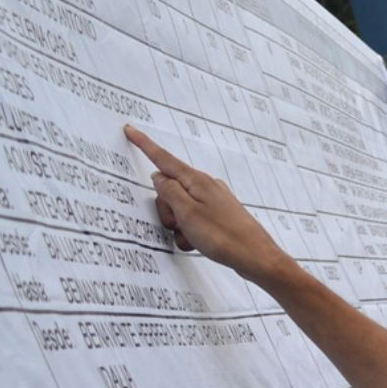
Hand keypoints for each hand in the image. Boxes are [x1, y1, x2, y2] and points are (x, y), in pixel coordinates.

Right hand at [125, 126, 288, 282]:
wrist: (256, 258)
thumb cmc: (223, 236)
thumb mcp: (187, 212)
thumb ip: (168, 192)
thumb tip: (158, 176)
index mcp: (197, 181)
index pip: (164, 159)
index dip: (145, 146)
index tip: (130, 130)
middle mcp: (206, 186)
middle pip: (169, 190)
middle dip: (166, 210)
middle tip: (178, 225)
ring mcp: (213, 201)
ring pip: (180, 209)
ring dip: (179, 226)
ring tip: (193, 237)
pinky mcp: (218, 217)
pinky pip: (193, 222)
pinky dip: (190, 234)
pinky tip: (199, 244)